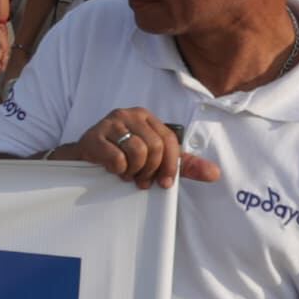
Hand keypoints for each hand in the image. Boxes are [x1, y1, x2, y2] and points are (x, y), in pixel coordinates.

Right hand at [65, 107, 215, 189]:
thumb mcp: (154, 159)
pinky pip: (116, 157)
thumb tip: (215, 173)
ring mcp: (110, 123)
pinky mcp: (94, 135)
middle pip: (154, 146)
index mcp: (147, 117)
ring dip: (133, 171)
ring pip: (136, 151)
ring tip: (127, 175)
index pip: (169, 140)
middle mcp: (130, 114)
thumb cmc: (122, 157)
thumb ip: (183, 165)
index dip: (170, 165)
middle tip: (141, 182)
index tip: (165, 184)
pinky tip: (112, 169)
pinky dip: (117, 169)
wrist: (83, 158)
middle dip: (150, 170)